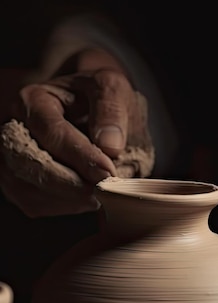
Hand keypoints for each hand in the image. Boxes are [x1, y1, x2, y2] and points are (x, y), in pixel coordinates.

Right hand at [0, 49, 153, 216]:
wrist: (90, 105)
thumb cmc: (98, 95)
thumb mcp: (112, 87)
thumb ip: (112, 110)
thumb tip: (110, 145)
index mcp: (32, 101)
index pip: (52, 133)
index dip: (81, 156)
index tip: (108, 171)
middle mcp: (13, 129)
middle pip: (32, 166)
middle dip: (72, 184)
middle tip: (105, 191)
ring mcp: (10, 158)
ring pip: (29, 190)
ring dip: (68, 199)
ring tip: (100, 193)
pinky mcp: (19, 181)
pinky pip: (34, 204)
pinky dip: (64, 206)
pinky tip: (87, 198)